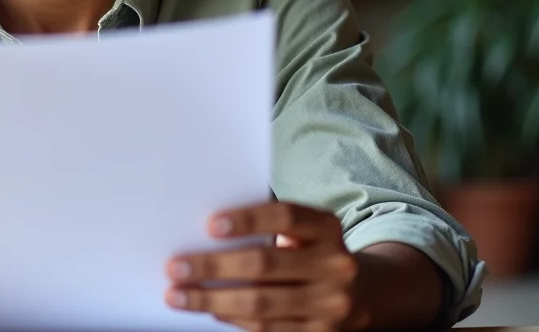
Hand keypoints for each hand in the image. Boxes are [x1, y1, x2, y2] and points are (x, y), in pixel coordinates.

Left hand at [164, 202, 364, 331]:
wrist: (362, 294)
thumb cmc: (311, 254)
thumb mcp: (304, 233)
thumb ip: (267, 228)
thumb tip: (204, 236)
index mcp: (328, 228)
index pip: (285, 217)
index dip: (247, 219)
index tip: (210, 225)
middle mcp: (335, 265)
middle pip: (265, 264)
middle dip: (214, 266)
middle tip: (176, 267)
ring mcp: (331, 304)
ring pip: (261, 303)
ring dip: (213, 300)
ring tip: (179, 295)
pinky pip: (268, 329)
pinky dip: (233, 319)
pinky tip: (211, 310)